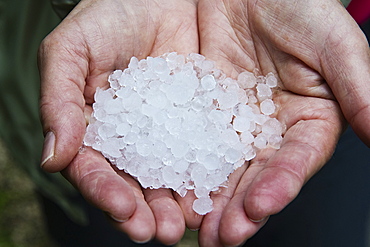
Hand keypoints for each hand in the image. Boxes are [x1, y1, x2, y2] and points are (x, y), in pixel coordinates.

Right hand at [38, 0, 197, 243]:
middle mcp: (134, 137)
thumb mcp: (72, 51)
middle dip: (149, 210)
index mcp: (98, 128)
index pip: (97, 169)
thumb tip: (52, 157)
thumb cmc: (108, 16)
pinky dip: (213, 172)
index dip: (107, 191)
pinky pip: (208, 148)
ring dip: (182, 202)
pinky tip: (220, 191)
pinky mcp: (203, 118)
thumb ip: (59, 101)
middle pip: (138, 182)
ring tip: (192, 222)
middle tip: (163, 232)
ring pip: (174, 174)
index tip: (123, 209)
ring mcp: (170, 130)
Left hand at [194, 0, 369, 245]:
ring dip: (208, 199)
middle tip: (222, 236)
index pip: (294, 161)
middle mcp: (267, 129)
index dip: (280, 184)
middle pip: (255, 175)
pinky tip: (170, 187)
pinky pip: (188, 139)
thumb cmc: (296, 5)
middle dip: (239, 207)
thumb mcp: (332, 43)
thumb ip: (358, 88)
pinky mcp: (201, 110)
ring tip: (195, 228)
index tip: (261, 205)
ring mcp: (232, 122)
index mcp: (305, 120)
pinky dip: (180, 164)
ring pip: (220, 167)